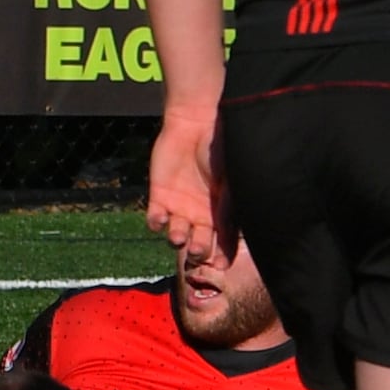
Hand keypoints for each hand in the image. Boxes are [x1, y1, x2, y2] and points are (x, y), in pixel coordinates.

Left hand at [145, 114, 227, 261]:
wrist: (195, 124)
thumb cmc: (219, 151)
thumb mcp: (231, 182)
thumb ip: (230, 210)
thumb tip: (235, 237)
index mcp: (222, 214)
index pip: (224, 243)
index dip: (223, 256)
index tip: (219, 265)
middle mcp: (201, 215)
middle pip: (199, 245)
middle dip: (198, 252)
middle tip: (198, 250)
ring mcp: (180, 207)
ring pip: (176, 236)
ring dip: (176, 240)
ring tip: (178, 235)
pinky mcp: (159, 197)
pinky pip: (155, 220)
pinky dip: (156, 223)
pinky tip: (160, 218)